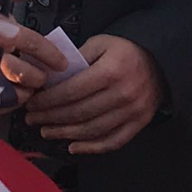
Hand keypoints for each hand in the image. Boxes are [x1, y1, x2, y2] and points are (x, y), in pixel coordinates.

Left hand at [23, 34, 162, 154]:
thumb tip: (48, 77)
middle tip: (33, 119)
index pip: (71, 91)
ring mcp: (133, 111)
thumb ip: (76, 58)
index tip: (32, 103)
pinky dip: (91, 147)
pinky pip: (112, 141)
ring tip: (46, 131)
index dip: (48, 101)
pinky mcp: (139, 123)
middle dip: (51, 118)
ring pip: (92, 130)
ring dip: (65, 134)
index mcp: (111, 71)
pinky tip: (73, 146)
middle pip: (79, 113)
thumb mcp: (101, 43)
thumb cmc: (125, 51)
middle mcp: (123, 93)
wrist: (160, 62)